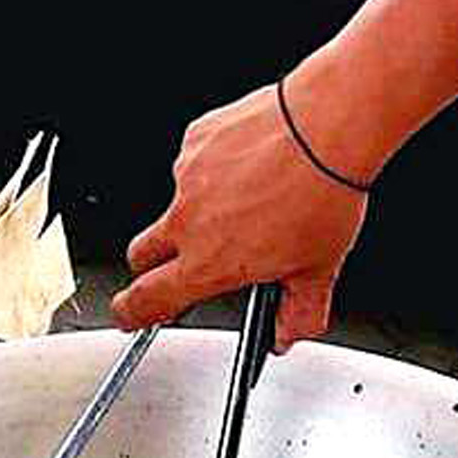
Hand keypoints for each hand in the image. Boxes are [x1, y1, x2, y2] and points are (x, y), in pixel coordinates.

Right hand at [116, 76, 366, 345]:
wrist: (327, 125)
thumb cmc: (323, 192)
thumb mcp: (320, 269)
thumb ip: (298, 313)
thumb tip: (288, 332)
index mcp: (210, 262)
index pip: (146, 300)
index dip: (131, 313)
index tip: (130, 315)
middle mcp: (188, 221)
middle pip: (141, 255)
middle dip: (154, 266)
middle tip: (188, 263)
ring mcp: (187, 176)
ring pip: (177, 203)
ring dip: (200, 209)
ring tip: (251, 200)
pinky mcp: (196, 140)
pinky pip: (195, 162)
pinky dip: (217, 169)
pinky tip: (253, 166)